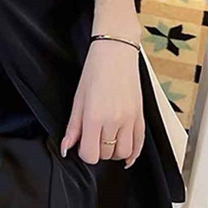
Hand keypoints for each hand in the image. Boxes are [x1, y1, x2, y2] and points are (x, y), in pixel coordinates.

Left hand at [60, 41, 144, 166]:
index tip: (82, 144)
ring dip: (114, 152)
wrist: (116, 53)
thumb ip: (72, 127)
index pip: (90, 154)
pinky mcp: (141, 116)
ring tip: (107, 140)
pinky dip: (132, 153)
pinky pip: (139, 145)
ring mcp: (130, 120)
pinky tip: (125, 154)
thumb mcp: (78, 99)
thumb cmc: (94, 71)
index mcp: (94, 117)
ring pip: (123, 153)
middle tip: (92, 137)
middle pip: (106, 154)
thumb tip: (65, 148)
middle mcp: (114, 120)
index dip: (84, 152)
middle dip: (97, 150)